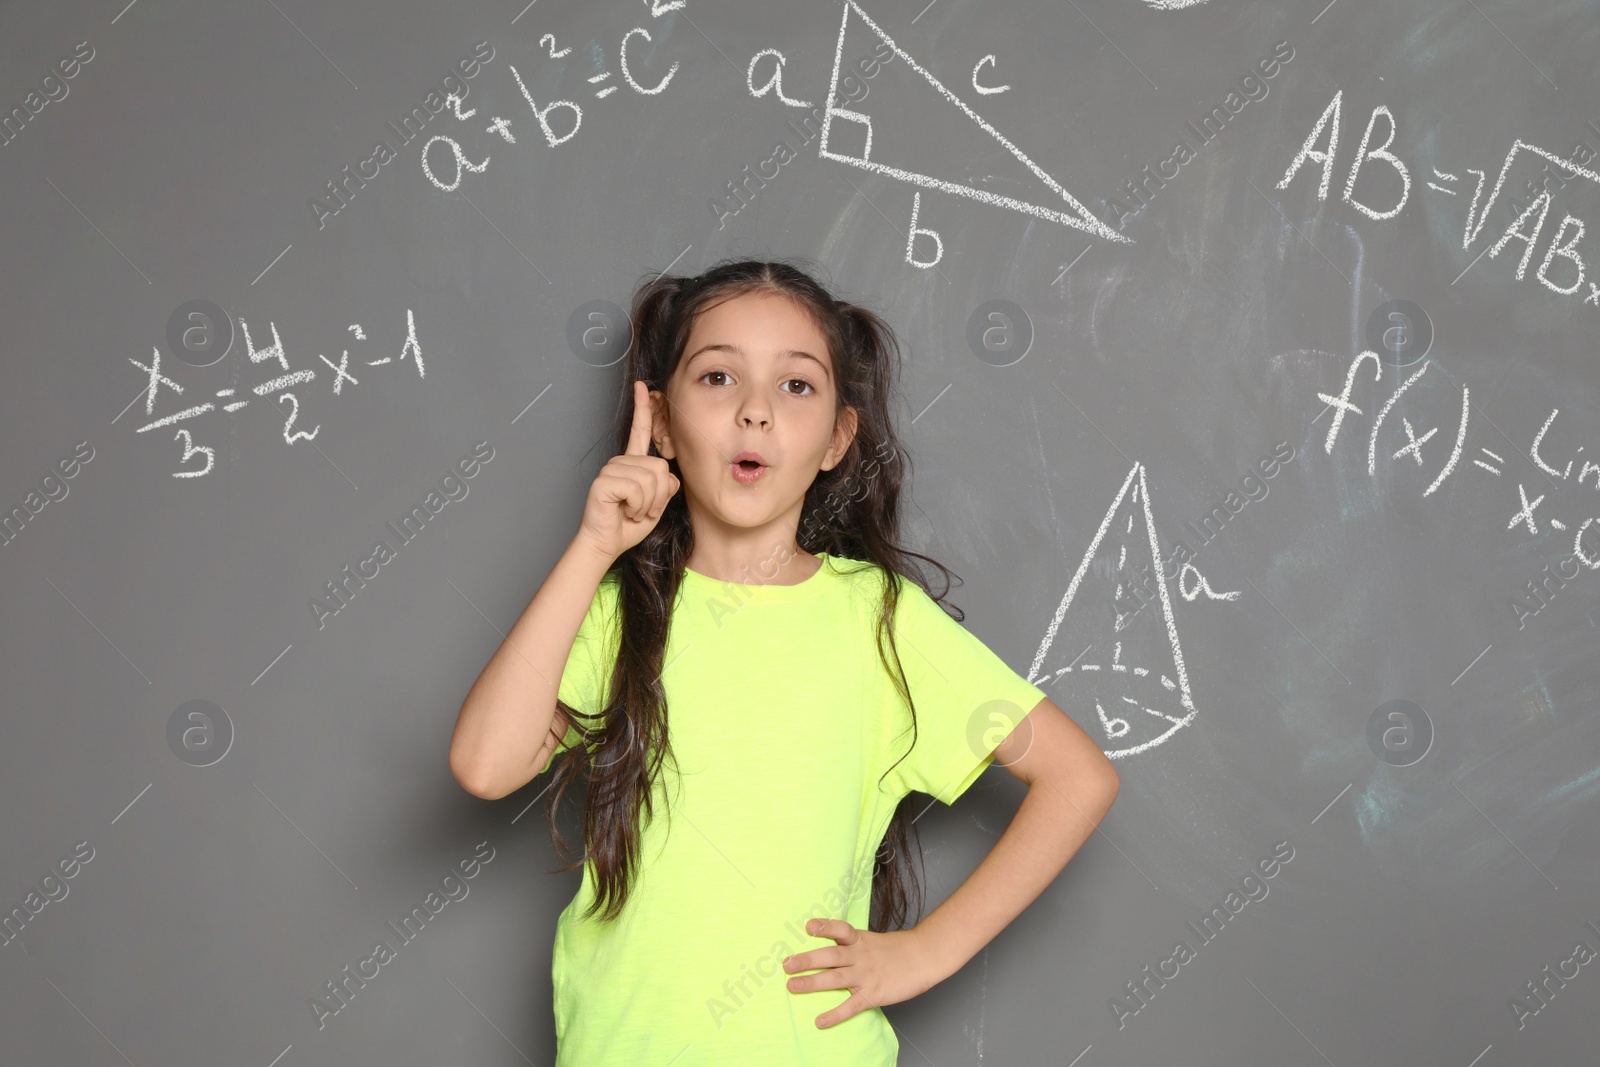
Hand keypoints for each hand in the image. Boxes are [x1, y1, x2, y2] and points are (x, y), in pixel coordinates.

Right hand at [576, 380, 680, 560]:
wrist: (606, 543)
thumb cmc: (629, 525)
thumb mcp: (656, 504)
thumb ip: (666, 487)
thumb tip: (670, 477)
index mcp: (632, 464)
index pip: (639, 431)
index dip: (642, 408)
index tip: (642, 387)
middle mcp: (620, 462)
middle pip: (660, 468)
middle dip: (659, 496)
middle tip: (643, 509)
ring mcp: (610, 469)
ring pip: (651, 479)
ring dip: (648, 504)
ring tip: (632, 510)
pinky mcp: (604, 481)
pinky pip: (637, 489)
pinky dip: (638, 506)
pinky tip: (625, 510)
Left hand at [781, 918, 946, 1028]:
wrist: (923, 958)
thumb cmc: (896, 950)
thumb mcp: (872, 940)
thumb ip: (851, 944)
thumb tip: (825, 949)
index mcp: (860, 940)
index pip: (841, 930)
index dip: (825, 927)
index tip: (809, 926)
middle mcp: (861, 956)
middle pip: (831, 955)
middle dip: (808, 960)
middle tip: (787, 964)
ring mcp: (866, 975)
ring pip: (836, 978)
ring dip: (812, 983)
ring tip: (792, 986)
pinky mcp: (874, 994)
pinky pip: (851, 1006)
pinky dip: (835, 1014)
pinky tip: (820, 1021)